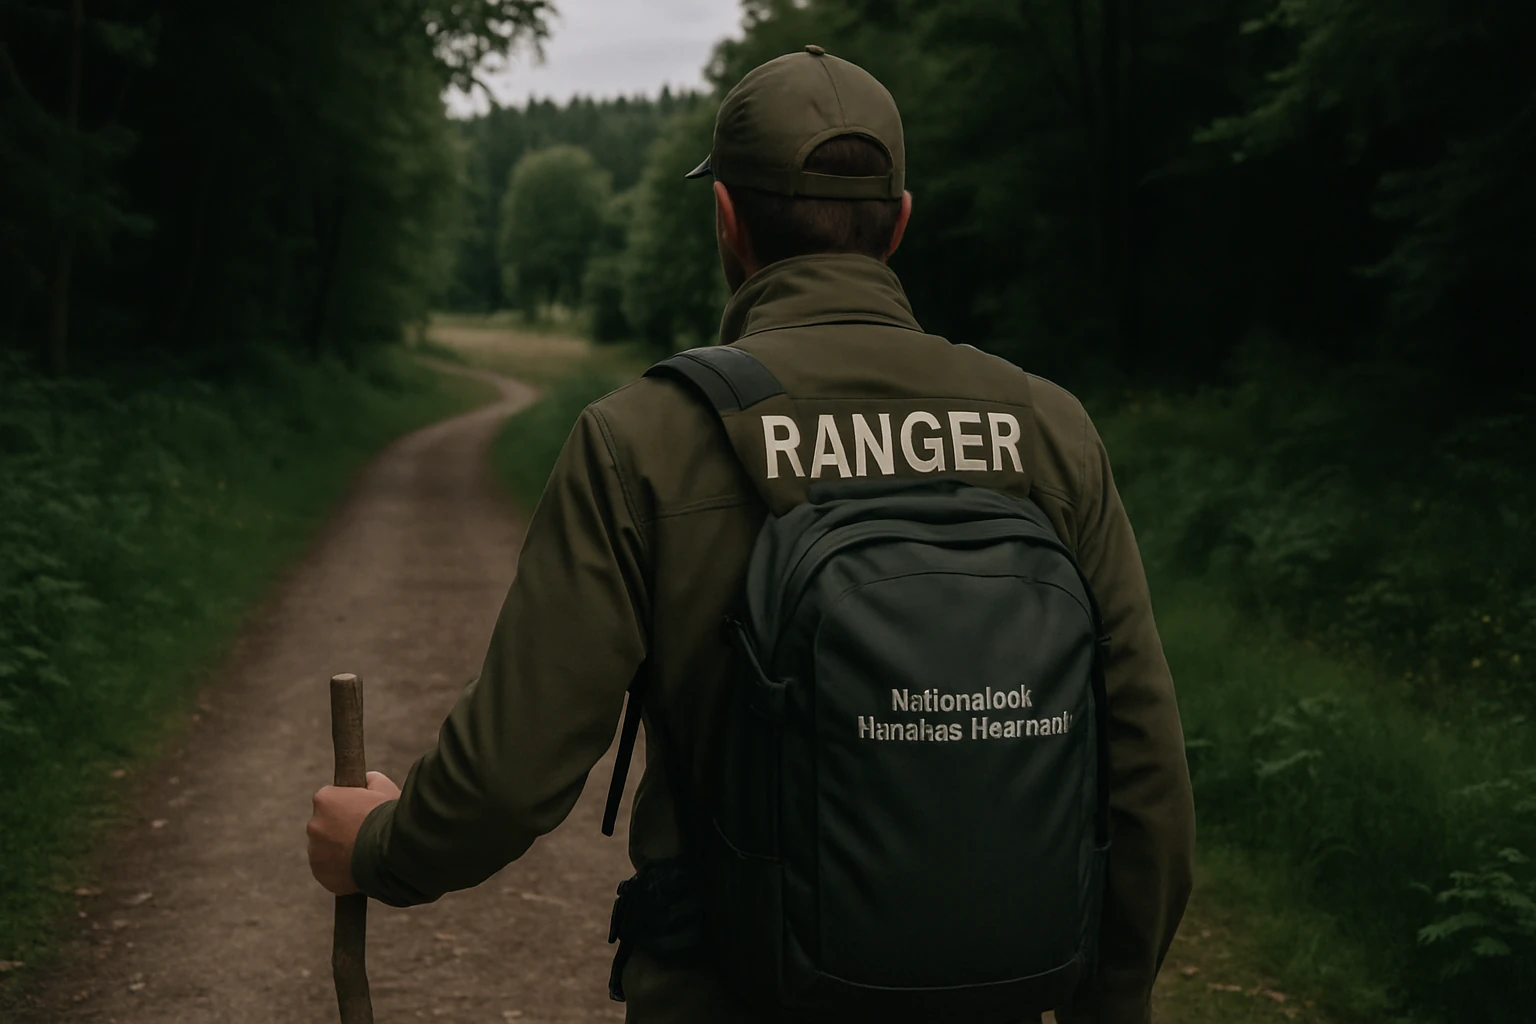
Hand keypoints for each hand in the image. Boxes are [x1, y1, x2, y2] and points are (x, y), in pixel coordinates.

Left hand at [307, 771, 400, 894]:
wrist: (392, 852)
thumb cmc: (389, 817)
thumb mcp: (385, 787)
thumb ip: (370, 780)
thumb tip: (366, 781)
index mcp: (325, 799)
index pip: (331, 799)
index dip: (349, 805)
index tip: (362, 812)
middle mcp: (313, 824)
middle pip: (326, 825)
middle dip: (341, 828)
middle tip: (365, 834)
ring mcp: (315, 852)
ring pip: (325, 849)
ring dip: (340, 850)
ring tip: (365, 853)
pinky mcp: (321, 874)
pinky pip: (329, 870)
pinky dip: (340, 870)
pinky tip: (359, 867)